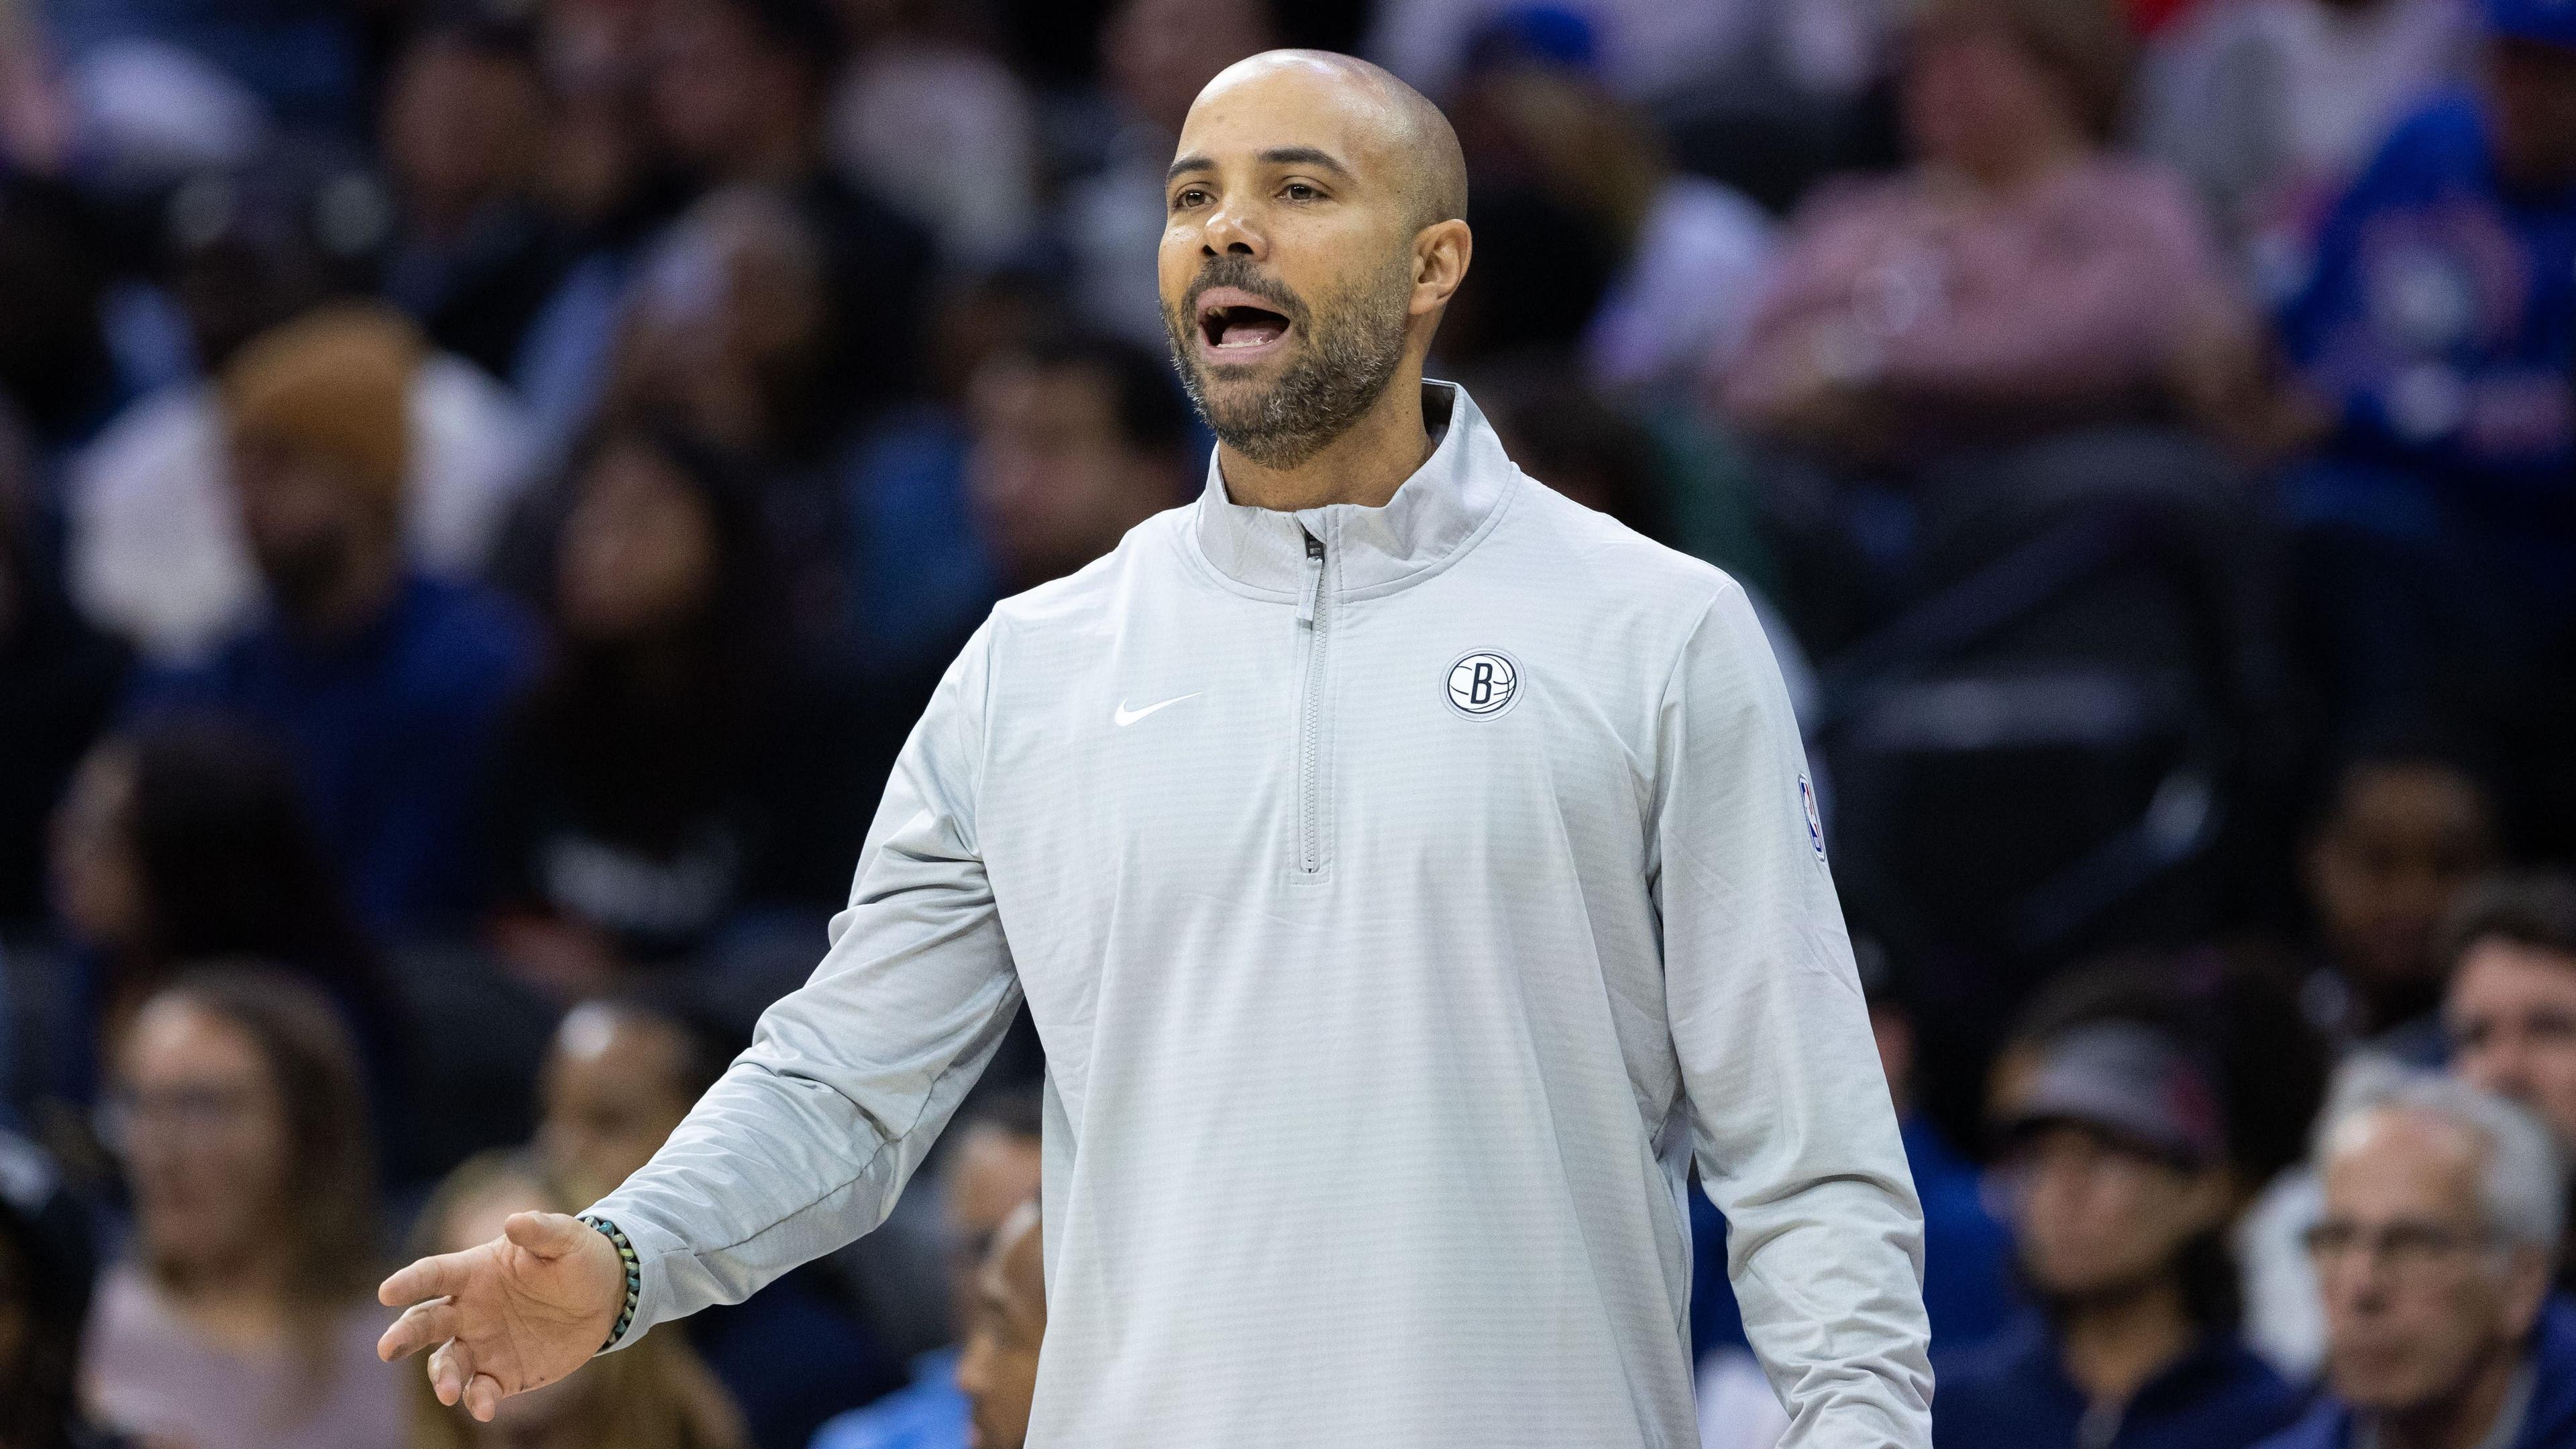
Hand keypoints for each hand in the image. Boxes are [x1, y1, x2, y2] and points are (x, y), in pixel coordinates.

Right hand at [378, 1211, 626, 1420]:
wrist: (606, 1297)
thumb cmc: (577, 1259)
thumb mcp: (566, 1240)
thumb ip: (540, 1231)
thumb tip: (514, 1222)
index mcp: (475, 1271)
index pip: (433, 1274)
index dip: (409, 1282)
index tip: (386, 1292)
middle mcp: (468, 1309)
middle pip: (425, 1322)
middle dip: (404, 1335)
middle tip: (387, 1349)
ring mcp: (481, 1344)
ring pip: (447, 1363)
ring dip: (443, 1377)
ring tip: (449, 1392)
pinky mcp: (501, 1374)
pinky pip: (481, 1389)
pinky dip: (478, 1400)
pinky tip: (485, 1407)